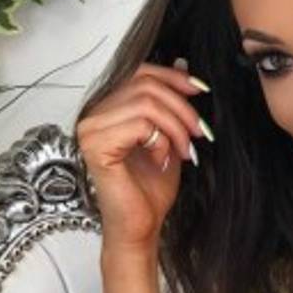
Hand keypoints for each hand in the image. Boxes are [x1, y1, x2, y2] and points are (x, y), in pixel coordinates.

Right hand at [76, 58, 212, 252]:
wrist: (143, 226)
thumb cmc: (151, 190)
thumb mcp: (170, 137)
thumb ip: (172, 104)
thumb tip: (183, 65)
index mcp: (109, 109)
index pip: (140, 73)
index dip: (174, 77)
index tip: (201, 91)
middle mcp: (95, 115)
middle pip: (146, 85)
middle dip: (182, 108)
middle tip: (199, 134)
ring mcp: (91, 129)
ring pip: (146, 103)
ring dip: (175, 127)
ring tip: (184, 151)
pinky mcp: (96, 146)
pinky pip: (139, 124)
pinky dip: (161, 141)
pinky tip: (162, 160)